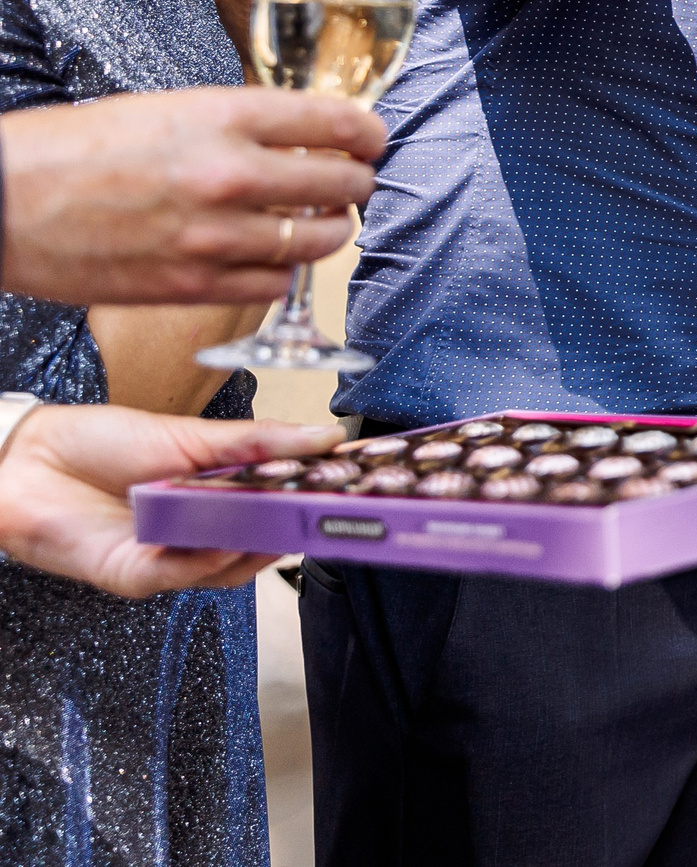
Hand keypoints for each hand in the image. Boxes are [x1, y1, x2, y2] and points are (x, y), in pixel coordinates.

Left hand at [0, 405, 342, 596]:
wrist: (27, 458)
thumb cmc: (102, 443)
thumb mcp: (192, 435)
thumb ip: (259, 442)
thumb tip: (325, 436)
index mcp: (219, 498)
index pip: (280, 510)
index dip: (314, 505)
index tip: (351, 491)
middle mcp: (198, 534)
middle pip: (261, 546)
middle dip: (294, 532)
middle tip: (325, 513)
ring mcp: (167, 557)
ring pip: (225, 568)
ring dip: (251, 546)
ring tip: (275, 522)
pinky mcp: (131, 574)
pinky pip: (177, 574)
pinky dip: (202, 559)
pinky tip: (219, 538)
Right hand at [1, 88, 386, 305]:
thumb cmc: (71, 149)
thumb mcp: (165, 109)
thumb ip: (237, 123)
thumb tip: (300, 136)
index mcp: (223, 117)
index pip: (338, 122)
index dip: (368, 133)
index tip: (372, 139)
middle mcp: (229, 174)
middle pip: (344, 184)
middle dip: (355, 182)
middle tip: (348, 181)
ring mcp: (214, 236)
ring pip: (321, 241)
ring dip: (327, 229)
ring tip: (312, 221)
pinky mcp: (193, 286)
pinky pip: (277, 285)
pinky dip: (284, 271)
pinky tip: (268, 256)